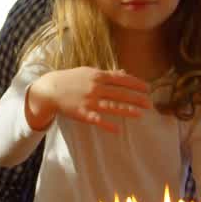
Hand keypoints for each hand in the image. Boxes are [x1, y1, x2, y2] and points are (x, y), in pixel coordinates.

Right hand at [27, 67, 151, 132]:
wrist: (50, 89)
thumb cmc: (72, 79)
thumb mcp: (89, 72)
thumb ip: (108, 74)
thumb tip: (124, 73)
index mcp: (98, 76)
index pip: (121, 79)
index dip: (136, 84)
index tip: (147, 88)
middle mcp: (96, 88)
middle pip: (120, 93)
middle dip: (136, 98)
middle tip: (150, 104)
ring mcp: (89, 101)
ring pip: (111, 106)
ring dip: (127, 110)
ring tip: (140, 114)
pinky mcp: (83, 113)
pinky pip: (97, 120)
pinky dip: (107, 125)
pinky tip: (117, 129)